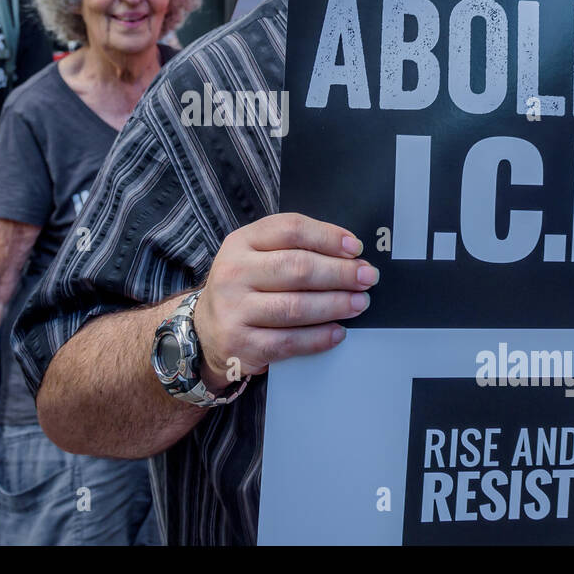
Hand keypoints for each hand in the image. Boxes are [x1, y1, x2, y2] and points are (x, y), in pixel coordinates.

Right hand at [192, 212, 374, 386]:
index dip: (327, 237)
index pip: (289, 229)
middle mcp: (233, 273)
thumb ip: (292, 249)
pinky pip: (289, 341)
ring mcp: (234, 309)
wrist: (206, 331)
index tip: (356, 248)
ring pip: (295, 306)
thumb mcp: (255, 257)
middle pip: (297, 267)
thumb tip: (349, 254)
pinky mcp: (241, 343)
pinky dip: (319, 337)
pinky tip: (338, 332)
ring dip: (335, 304)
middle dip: (340, 273)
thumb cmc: (244, 288)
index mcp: (240, 242)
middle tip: (367, 277)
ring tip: (359, 303)